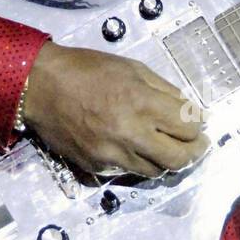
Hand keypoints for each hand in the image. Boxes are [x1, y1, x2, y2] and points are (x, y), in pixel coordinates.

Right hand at [22, 42, 209, 177]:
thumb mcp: (132, 67)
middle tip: (196, 146)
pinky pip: (130, 172)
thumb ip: (164, 90)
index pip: (189, 127)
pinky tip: (138, 149)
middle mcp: (130, 133)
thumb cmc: (87, 70)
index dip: (199, 127)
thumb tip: (187, 110)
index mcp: (142, 103)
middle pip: (179, 159)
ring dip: (168, 161)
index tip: (199, 124)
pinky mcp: (98, 167)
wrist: (40, 86)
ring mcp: (113, 154)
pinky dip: (140, 163)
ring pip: (157, 171)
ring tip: (167, 148)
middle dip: (194, 152)